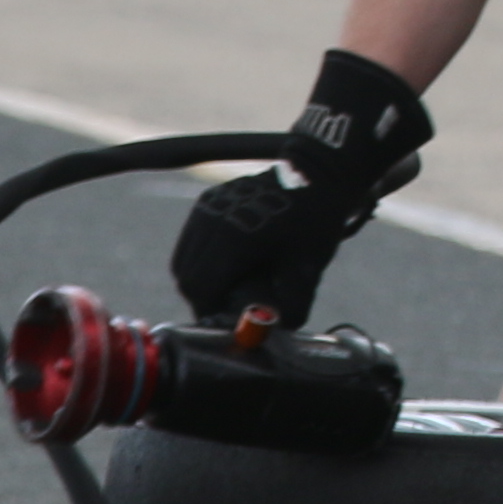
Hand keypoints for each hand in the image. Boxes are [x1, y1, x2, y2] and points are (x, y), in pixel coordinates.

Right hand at [171, 48, 433, 325]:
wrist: (318, 172)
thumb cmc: (315, 218)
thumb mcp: (307, 266)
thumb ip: (291, 304)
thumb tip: (274, 331)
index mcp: (232, 239)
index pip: (200, 288)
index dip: (210, 309)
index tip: (227, 319)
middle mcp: (212, 220)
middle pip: (186, 275)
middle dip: (204, 295)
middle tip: (227, 304)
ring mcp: (207, 207)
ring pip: (184, 257)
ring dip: (199, 275)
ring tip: (228, 283)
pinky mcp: (209, 199)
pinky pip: (191, 238)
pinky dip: (200, 256)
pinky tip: (226, 261)